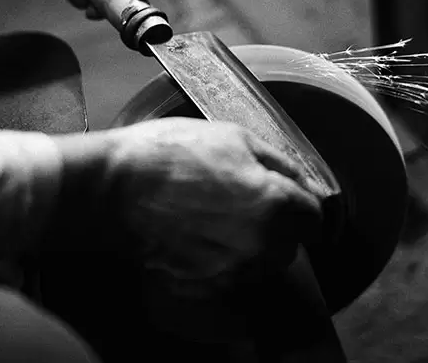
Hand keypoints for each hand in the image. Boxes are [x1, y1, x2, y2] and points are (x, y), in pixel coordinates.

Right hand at [47, 118, 323, 340]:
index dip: (299, 204)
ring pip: (259, 264)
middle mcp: (262, 246)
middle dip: (273, 226)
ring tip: (212, 219)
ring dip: (248, 246)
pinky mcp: (204, 291)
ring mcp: (233, 273)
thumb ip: (280, 162)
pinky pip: (230, 280)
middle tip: (237, 201)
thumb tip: (306, 183)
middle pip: (288, 244)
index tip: (282, 198)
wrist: (113, 188)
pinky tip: (197, 239)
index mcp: (276, 204)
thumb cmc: (172, 153)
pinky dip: (220, 263)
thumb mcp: (233, 137)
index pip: (313, 218)